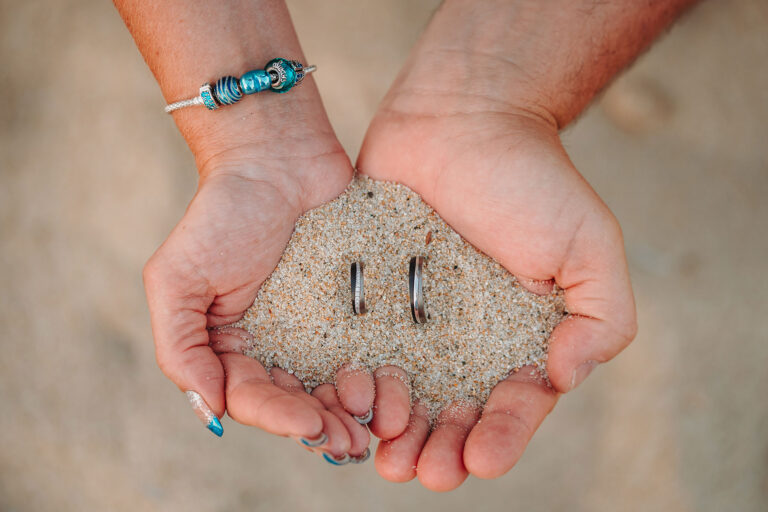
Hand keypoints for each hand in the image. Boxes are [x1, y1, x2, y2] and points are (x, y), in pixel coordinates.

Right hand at [142, 137, 371, 459]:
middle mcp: (275, 344)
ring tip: (376, 424)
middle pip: (299, 401)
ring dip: (354, 410)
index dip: (281, 419)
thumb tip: (210, 408)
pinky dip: (378, 371)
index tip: (313, 426)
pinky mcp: (353, 307)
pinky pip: (366, 346)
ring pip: (336, 384)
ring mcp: (317, 327)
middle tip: (352, 443)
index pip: (253, 398)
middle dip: (324, 426)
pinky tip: (394, 384)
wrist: (277, 158)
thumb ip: (180, 347)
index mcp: (232, 346)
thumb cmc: (222, 213)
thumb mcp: (177, 279)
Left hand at [348, 54, 636, 488]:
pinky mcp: (371, 298)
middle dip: (441, 450)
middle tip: (424, 473)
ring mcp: (415, 322)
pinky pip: (359, 348)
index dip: (500, 438)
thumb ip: (602, 317)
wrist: (462, 117)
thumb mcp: (590, 245)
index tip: (479, 459)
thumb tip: (568, 376)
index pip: (514, 405)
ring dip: (395, 432)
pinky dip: (354, 382)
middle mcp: (466, 340)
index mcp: (520, 338)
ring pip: (402, 394)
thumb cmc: (532, 179)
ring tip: (383, 459)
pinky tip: (344, 405)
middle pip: (453, 413)